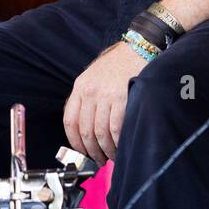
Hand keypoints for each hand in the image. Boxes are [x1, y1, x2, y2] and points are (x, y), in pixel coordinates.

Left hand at [64, 41, 146, 163]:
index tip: (81, 152)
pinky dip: (118, 142)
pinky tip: (121, 147)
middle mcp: (90, 91)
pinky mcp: (122, 98)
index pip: (70, 121)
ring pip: (100, 132)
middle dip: (92, 151)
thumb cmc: (118, 64)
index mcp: (80, 87)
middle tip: (98, 160)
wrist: (138, 48)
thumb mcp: (93, 76)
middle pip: (85, 130)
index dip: (74, 141)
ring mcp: (106, 95)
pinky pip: (116, 128)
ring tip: (111, 156)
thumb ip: (87, 98)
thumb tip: (84, 127)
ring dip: (105, 150)